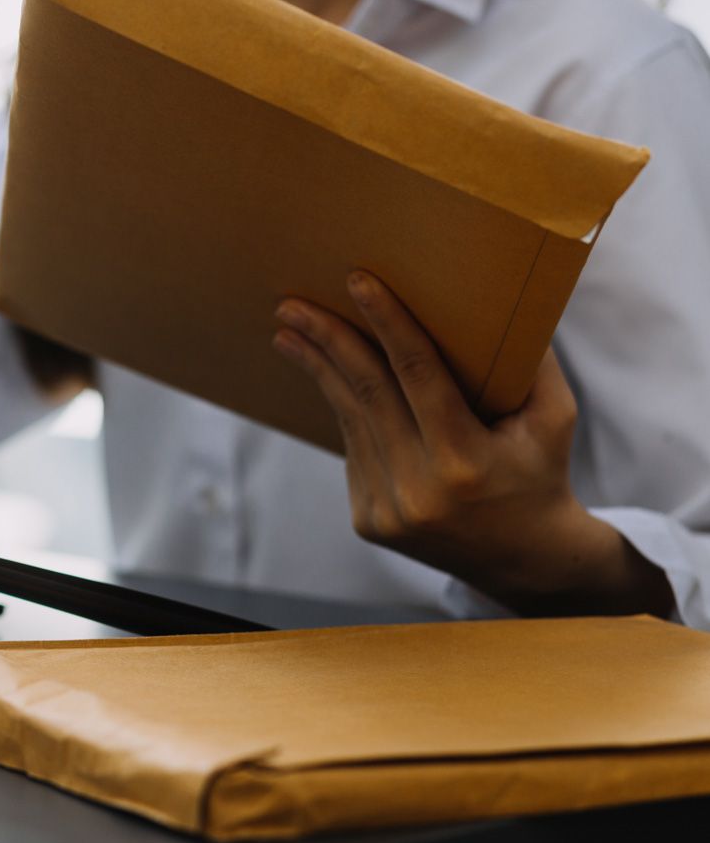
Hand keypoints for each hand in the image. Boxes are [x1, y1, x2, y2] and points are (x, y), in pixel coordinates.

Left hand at [271, 270, 671, 616]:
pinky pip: (353, 448)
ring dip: (317, 369)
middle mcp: (419, 489)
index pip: (417, 374)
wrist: (524, 560)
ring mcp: (387, 509)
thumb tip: (505, 295)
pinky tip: (323, 373)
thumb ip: (533, 360)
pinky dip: (342, 407)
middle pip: (366, 392)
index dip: (387, 323)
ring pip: (350, 418)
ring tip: (289, 331)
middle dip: (326, 340)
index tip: (358, 281)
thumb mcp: (554, 418)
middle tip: (292, 303)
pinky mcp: (368, 521)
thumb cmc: (541, 474)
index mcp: (465, 461)